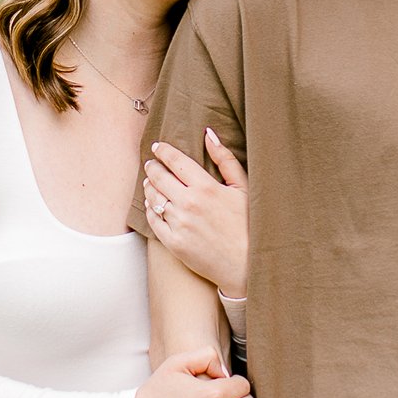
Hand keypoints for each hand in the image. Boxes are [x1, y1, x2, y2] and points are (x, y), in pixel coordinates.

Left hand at [143, 130, 248, 299]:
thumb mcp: (242, 188)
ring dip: (148, 186)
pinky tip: (152, 204)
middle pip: (159, 177)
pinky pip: (153, 220)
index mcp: (206, 187)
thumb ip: (225, 159)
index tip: (158, 147)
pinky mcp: (173, 243)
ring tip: (149, 182)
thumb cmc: (248, 224)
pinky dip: (149, 209)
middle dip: (152, 167)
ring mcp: (179, 224)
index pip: (176, 162)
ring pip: (153, 198)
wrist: (247, 264)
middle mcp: (189, 204)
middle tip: (151, 164)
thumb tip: (209, 134)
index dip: (164, 152)